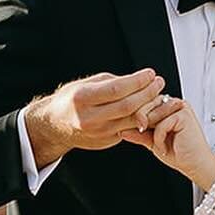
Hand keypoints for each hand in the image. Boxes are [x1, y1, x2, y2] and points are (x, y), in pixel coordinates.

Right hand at [23, 68, 166, 164]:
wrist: (56, 125)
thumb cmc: (71, 100)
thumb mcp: (86, 84)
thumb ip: (111, 82)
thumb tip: (137, 80)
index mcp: (82, 98)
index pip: (116, 89)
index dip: (137, 81)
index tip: (150, 74)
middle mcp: (90, 117)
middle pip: (127, 106)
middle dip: (147, 93)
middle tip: (158, 82)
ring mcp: (99, 132)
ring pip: (132, 120)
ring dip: (149, 107)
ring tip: (158, 94)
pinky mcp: (107, 141)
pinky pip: (130, 128)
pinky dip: (143, 118)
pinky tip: (150, 108)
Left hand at [121, 94, 214, 190]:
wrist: (195, 165)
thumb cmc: (178, 153)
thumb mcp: (152, 142)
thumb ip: (138, 134)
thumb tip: (120, 130)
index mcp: (166, 106)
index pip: (144, 102)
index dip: (135, 114)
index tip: (127, 126)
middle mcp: (173, 103)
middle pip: (146, 103)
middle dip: (140, 120)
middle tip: (140, 131)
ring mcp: (180, 107)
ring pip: (152, 113)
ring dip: (151, 131)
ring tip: (159, 144)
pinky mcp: (184, 115)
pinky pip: (161, 124)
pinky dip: (159, 137)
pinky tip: (165, 146)